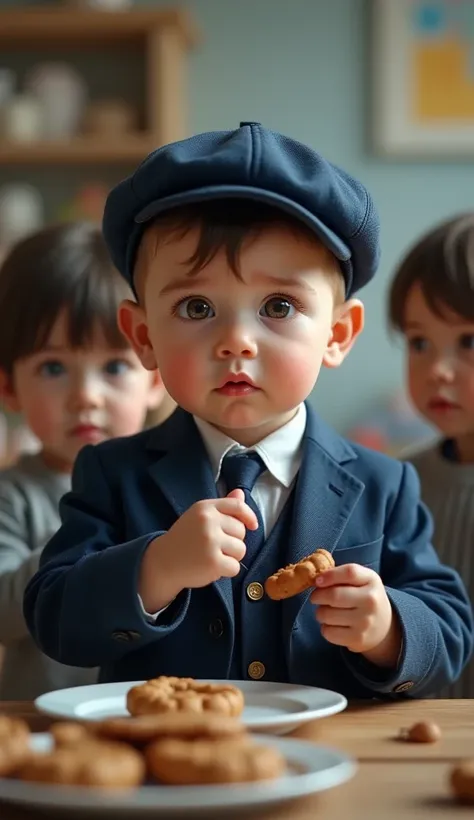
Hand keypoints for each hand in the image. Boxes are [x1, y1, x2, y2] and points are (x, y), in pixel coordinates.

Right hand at [138, 489, 256, 611]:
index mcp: (205, 508)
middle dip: (233, 541)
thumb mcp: (200, 517)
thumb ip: (222, 507)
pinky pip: (235, 567)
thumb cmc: (184, 538)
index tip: (252, 525)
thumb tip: (241, 494)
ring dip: (231, 557)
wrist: (162, 561)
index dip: (249, 516)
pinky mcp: (213, 562)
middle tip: (214, 546)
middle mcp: (208, 521)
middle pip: (241, 531)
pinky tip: (211, 568)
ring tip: (212, 557)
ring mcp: (211, 541)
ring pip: (241, 550)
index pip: (237, 506)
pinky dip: (226, 571)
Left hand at [310, 563, 401, 667]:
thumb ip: (343, 574)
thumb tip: (318, 580)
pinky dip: (325, 628)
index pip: (349, 573)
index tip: (317, 581)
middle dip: (317, 596)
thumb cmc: (365, 596)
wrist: (384, 625)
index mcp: (372, 581)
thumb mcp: (362, 579)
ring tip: (326, 611)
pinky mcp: (358, 638)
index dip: (329, 575)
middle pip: (333, 595)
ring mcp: (365, 621)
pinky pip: (328, 632)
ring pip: (327, 614)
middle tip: (315, 597)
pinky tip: (333, 625)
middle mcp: (371, 601)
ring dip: (320, 612)